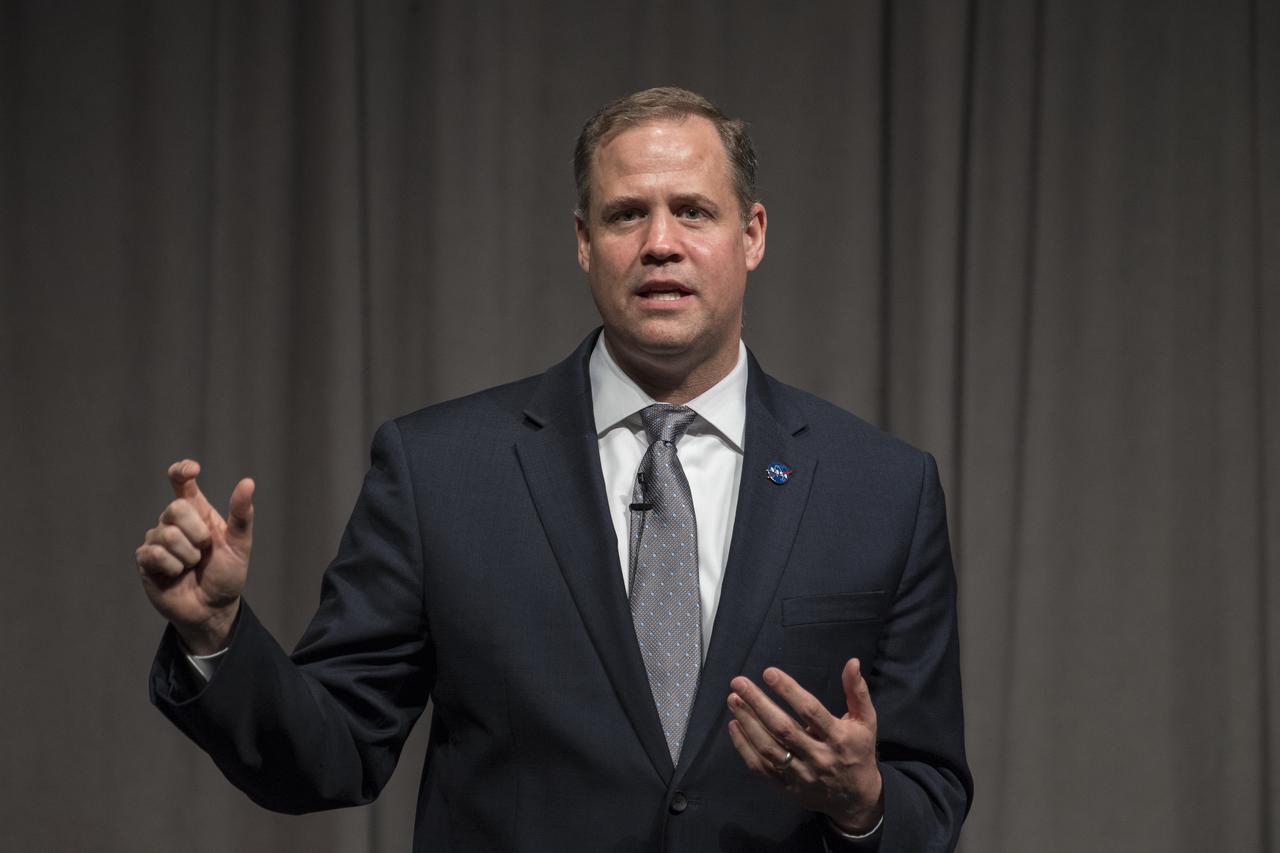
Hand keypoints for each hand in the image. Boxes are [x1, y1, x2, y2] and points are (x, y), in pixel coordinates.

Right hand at [135, 460, 254, 654]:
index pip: (181, 482)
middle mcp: (174, 522)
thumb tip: (247, 482)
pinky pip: (155, 554)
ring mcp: (157, 540)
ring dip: (188, 555)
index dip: (182, 471)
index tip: (192, 470)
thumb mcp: (240, 544)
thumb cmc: (227, 574)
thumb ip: (241, 514)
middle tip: (205, 550)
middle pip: (175, 509)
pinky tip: (177, 574)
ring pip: (167, 534)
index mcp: (197, 512)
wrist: (213, 608)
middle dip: (197, 532)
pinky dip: (174, 567)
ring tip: (193, 566)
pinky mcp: (146, 560)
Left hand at [727, 658, 882, 834]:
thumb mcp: (866, 721)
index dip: (789, 691)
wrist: (856, 798)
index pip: (810, 711)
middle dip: (758, 704)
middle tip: (739, 683)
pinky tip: (735, 725)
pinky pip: (761, 767)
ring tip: (733, 699)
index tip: (768, 672)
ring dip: (747, 722)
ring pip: (769, 748)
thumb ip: (857, 691)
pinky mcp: (787, 786)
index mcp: (838, 738)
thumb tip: (852, 662)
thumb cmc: (858, 751)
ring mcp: (801, 774)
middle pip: (783, 728)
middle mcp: (819, 756)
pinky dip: (744, 746)